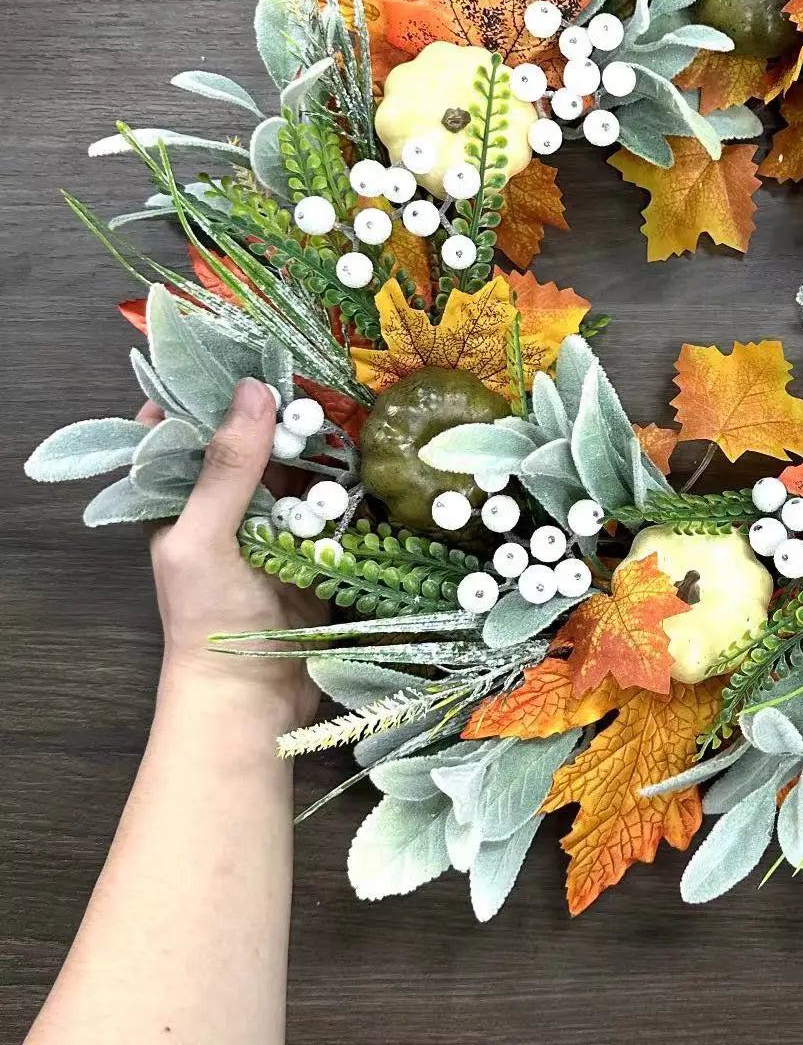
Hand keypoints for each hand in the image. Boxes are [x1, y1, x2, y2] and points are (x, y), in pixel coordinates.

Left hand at [144, 378, 326, 726]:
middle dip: (281, 411)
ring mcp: (272, 521)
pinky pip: (332, 498)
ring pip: (296, 463)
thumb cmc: (208, 619)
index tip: (246, 360)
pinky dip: (349, 480)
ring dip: (321, 443)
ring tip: (349, 416)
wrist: (254, 694)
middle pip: (250, 436)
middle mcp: (225, 502)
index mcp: (178, 497)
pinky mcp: (314, 542)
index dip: (207, 390)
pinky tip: (369, 458)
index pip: (181, 425)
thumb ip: (227, 468)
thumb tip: (254, 392)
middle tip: (316, 385)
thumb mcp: (204, 539)